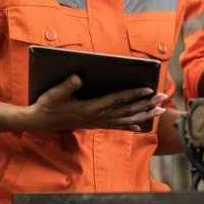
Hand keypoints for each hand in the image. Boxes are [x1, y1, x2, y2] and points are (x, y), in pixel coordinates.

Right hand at [24, 75, 165, 131]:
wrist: (40, 122)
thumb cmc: (48, 104)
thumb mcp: (54, 93)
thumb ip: (67, 86)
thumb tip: (78, 77)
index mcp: (91, 107)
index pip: (117, 99)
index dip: (134, 94)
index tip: (148, 89)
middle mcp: (98, 116)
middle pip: (127, 110)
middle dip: (147, 103)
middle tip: (163, 96)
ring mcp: (98, 122)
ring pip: (126, 119)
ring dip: (144, 114)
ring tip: (160, 109)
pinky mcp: (96, 125)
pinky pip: (117, 126)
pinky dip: (130, 125)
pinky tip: (141, 125)